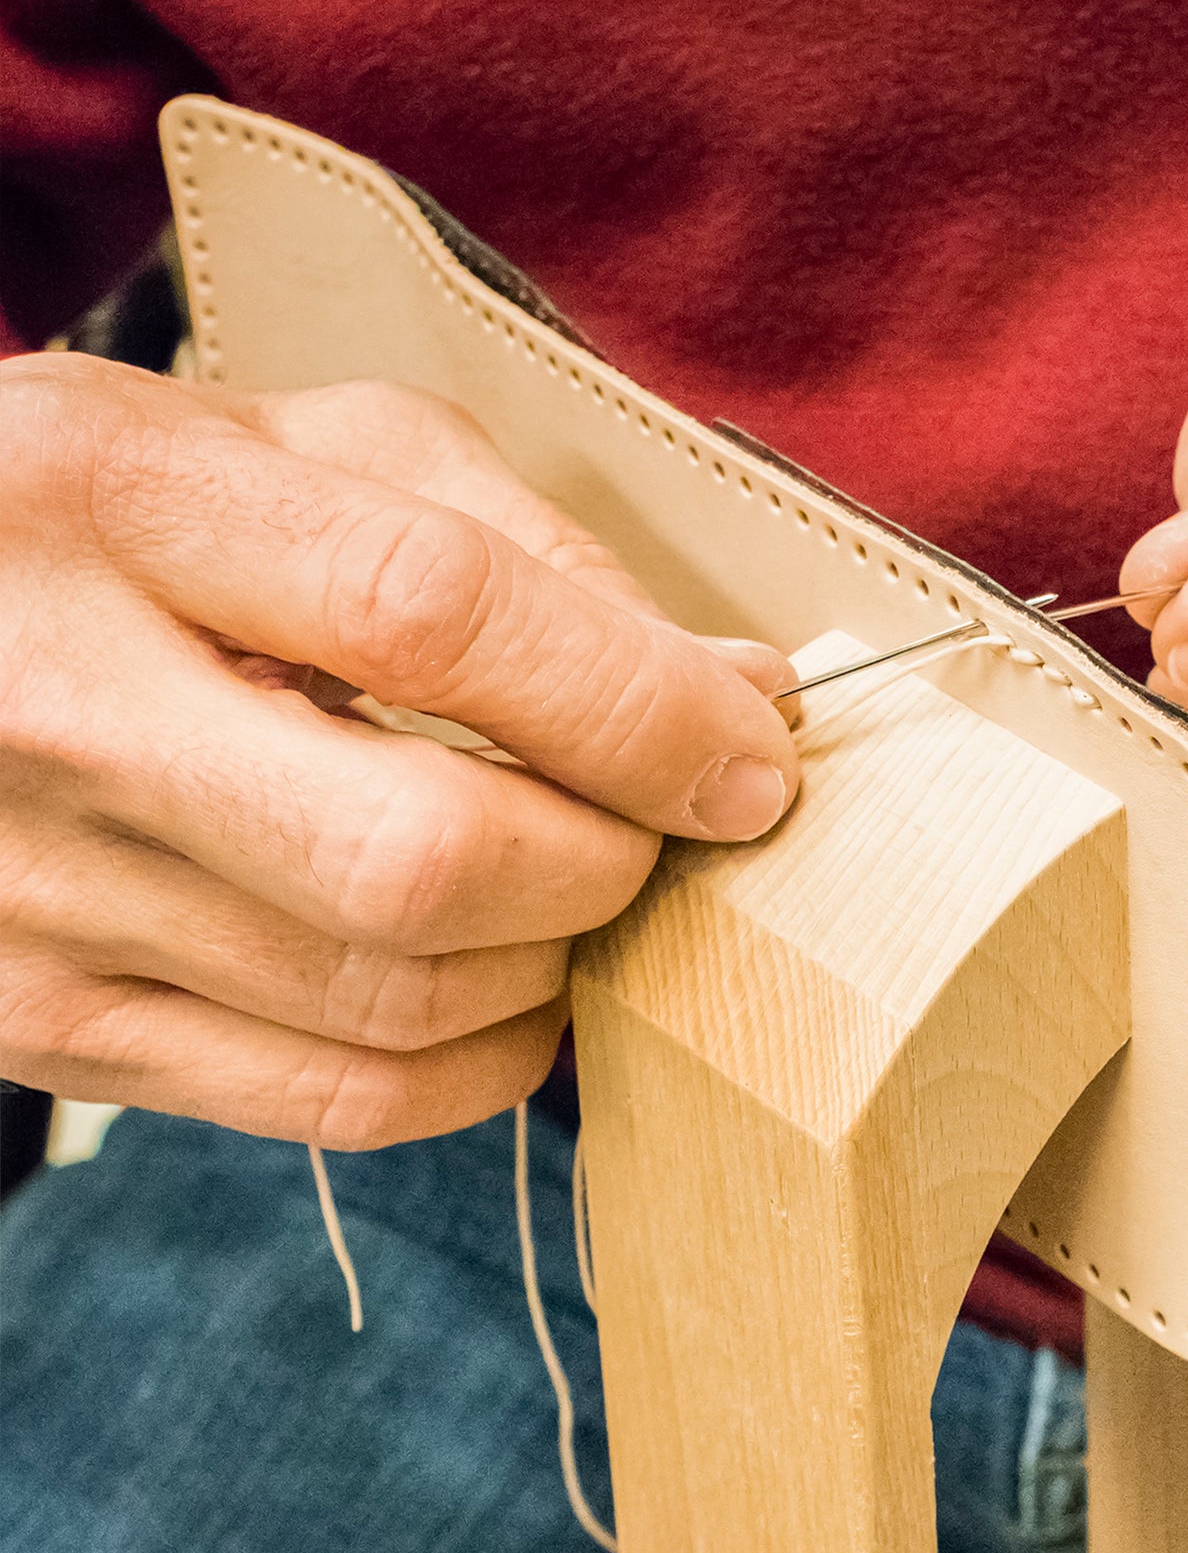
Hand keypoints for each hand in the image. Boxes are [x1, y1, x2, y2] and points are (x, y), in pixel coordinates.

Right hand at [0, 357, 800, 1143]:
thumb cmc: (133, 525)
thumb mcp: (301, 451)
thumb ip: (523, 546)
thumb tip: (737, 691)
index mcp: (117, 503)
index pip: (430, 615)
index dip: (635, 706)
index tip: (752, 754)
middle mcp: (55, 706)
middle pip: (420, 857)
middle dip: (607, 862)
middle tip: (661, 830)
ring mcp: (42, 894)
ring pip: (399, 1001)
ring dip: (558, 962)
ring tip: (580, 888)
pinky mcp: (52, 1027)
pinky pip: (340, 1101)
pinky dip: (485, 1062)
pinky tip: (512, 987)